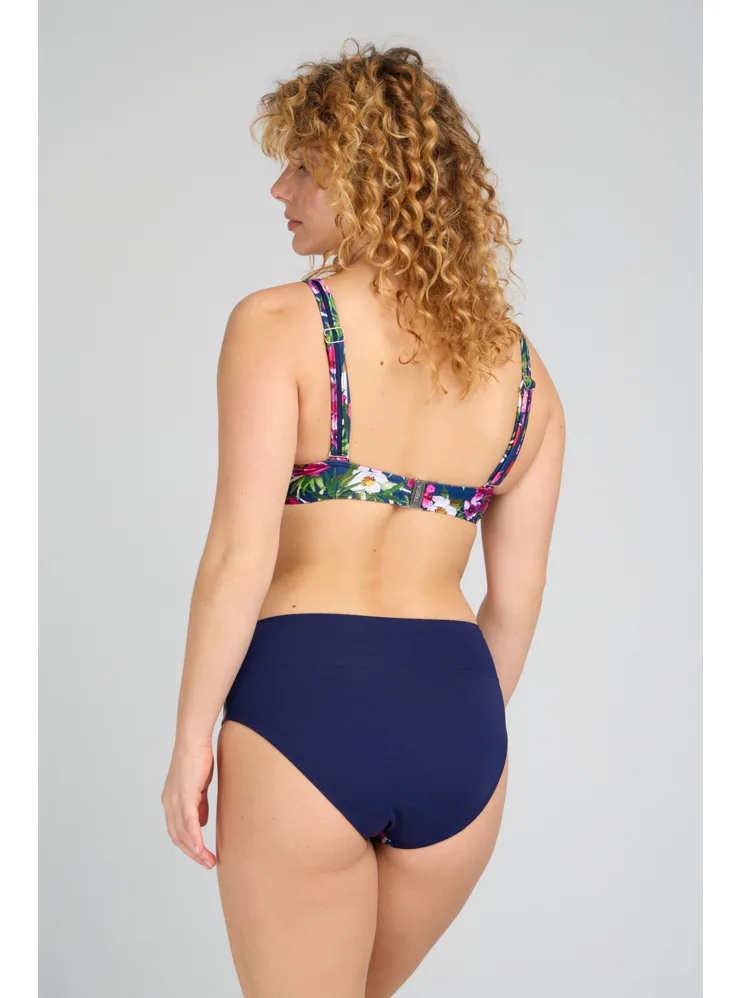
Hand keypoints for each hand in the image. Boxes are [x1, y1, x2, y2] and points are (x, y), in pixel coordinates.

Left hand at [161, 741, 216, 867]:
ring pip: (183, 833)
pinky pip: (189, 822)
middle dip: (192, 853)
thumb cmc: (197, 758)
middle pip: (178, 836)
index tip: (201, 855)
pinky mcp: (184, 795)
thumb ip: (199, 804)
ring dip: (196, 850)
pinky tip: (201, 848)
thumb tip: (201, 822)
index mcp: (171, 800)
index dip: (188, 844)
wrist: (193, 740)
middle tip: (206, 863)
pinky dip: (195, 838)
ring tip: (208, 861)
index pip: (177, 830)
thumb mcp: (198, 785)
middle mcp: (169, 803)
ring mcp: (175, 800)